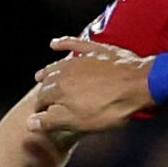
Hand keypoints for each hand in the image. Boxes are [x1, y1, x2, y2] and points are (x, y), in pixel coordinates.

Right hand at [31, 39, 156, 137]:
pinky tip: (54, 44)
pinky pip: (75, 43)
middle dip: (43, 91)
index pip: (41, 100)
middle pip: (48, 82)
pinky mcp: (96, 50)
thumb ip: (52, 121)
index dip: (40, 109)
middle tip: (42, 99)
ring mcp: (81, 60)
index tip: (41, 115)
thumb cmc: (110, 108)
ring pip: (58, 64)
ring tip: (41, 75)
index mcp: (58, 90)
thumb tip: (28, 122)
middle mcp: (64, 72)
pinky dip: (63, 43)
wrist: (138, 86)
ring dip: (48, 71)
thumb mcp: (79, 122)